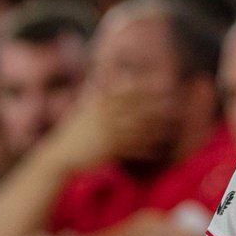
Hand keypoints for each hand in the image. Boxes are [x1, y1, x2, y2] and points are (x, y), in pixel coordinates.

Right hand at [45, 91, 175, 172]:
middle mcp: (104, 117)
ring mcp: (106, 134)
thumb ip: (104, 95)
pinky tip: (160, 149)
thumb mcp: (89, 110)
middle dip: (156, 104)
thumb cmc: (78, 132)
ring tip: (173, 125)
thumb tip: (118, 81)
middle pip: (136, 108)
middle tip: (176, 101)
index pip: (127, 93)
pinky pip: (132, 149)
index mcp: (99, 105)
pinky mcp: (108, 150)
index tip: (163, 82)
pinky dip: (146, 149)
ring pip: (137, 129)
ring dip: (156, 127)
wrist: (59, 155)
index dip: (145, 87)